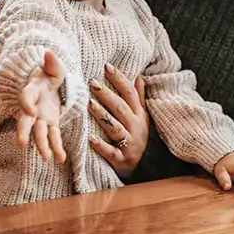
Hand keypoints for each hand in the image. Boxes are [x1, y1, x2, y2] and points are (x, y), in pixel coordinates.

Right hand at [17, 52, 66, 161]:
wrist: (49, 85)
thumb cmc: (50, 75)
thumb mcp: (54, 67)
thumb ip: (52, 63)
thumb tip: (49, 53)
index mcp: (33, 90)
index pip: (26, 96)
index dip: (26, 103)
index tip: (30, 111)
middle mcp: (33, 107)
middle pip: (26, 121)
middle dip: (24, 131)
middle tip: (22, 143)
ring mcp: (40, 117)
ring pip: (39, 133)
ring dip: (42, 145)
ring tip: (47, 157)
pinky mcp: (50, 124)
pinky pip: (53, 137)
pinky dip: (56, 147)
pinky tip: (61, 158)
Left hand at [87, 63, 148, 179]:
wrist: (144, 167)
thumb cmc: (137, 136)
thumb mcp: (142, 115)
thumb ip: (138, 95)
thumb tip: (138, 74)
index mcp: (139, 114)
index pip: (130, 93)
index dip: (119, 79)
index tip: (107, 66)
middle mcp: (136, 127)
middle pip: (121, 107)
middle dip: (107, 94)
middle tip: (92, 82)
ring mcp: (130, 143)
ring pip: (115, 127)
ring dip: (102, 115)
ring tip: (89, 103)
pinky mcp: (122, 159)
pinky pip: (111, 151)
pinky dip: (101, 145)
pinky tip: (90, 138)